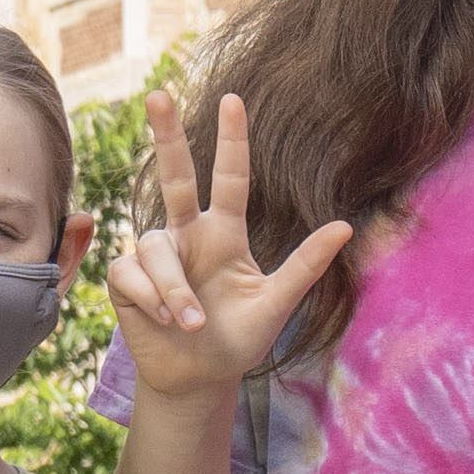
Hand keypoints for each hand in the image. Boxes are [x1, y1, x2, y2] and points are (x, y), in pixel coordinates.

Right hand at [96, 87, 355, 411]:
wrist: (197, 379)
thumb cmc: (237, 339)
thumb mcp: (276, 303)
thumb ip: (306, 265)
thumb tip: (346, 226)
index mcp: (224, 234)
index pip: (229, 179)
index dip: (231, 141)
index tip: (233, 99)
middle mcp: (187, 234)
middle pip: (175, 176)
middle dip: (166, 135)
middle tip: (158, 93)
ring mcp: (155, 254)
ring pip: (155, 248)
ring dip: (174, 289)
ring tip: (190, 322)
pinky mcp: (126, 278)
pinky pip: (132, 273)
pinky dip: (153, 298)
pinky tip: (164, 321)